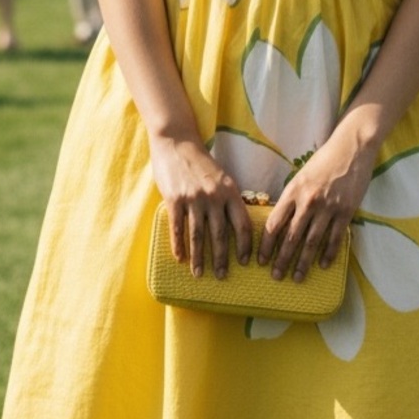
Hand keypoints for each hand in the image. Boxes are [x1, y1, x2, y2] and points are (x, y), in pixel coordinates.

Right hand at [149, 134, 252, 279]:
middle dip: (221, 259)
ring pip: (198, 236)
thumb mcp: (221, 177)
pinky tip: (180, 258)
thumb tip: (235, 225)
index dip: (244, 246)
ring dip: (199, 258)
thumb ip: (227, 199)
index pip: (242, 224)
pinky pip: (177, 228)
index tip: (244, 262)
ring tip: (199, 274)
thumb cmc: (200, 162)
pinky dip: (178, 246)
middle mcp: (214, 196)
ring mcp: (193, 198)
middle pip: (220, 235)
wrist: (177, 142)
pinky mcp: (174, 199)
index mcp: (230, 191)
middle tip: (222, 276)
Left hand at [258, 133, 375, 282]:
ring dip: (303, 262)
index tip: (261, 259)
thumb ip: (292, 198)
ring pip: (312, 242)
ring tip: (297, 277)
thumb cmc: (324, 161)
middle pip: (291, 237)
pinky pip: (334, 238)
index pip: (274, 224)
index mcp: (293, 191)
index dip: (266, 245)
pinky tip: (322, 265)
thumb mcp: (301, 176)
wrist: (351, 149)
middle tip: (276, 276)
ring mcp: (328, 208)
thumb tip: (281, 221)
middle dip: (282, 260)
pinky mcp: (346, 212)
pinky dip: (328, 254)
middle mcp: (308, 201)